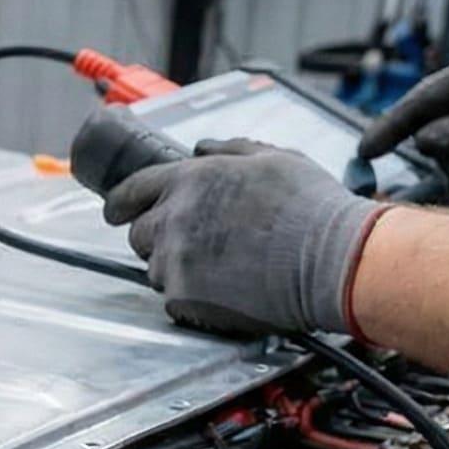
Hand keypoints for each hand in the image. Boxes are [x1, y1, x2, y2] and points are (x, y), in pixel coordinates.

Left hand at [97, 134, 382, 336]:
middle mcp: (174, 218)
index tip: (116, 212)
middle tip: (195, 244)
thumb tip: (201, 149)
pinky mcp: (184, 298)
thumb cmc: (312, 208)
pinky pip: (172, 299)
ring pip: (155, 269)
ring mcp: (176, 261)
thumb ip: (230, 151)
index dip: (120, 204)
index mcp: (191, 179)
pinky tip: (227, 288)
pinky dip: (191, 296)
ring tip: (222, 266)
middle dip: (157, 238)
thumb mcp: (275, 159)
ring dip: (177, 268)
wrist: (333, 261)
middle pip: (138, 234)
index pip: (130, 191)